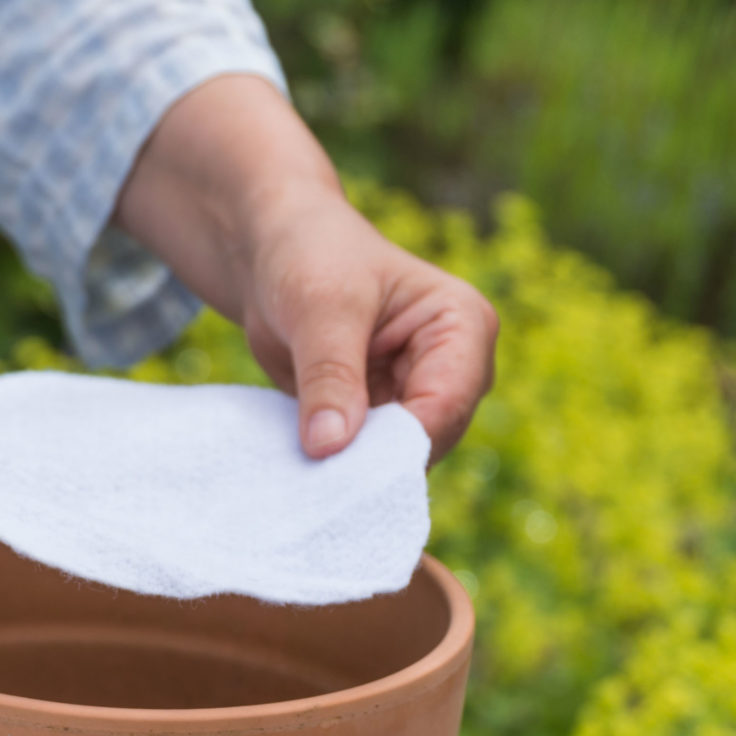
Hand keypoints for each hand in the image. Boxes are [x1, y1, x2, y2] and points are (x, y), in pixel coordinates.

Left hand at [238, 189, 497, 462]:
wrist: (273, 253)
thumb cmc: (309, 256)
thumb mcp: (319, 307)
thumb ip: (329, 375)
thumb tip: (328, 447)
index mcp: (462, 324)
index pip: (446, 401)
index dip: (398, 442)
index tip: (342, 467)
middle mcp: (455, 366)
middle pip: (430, 438)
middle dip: (377, 462)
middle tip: (321, 482)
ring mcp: (419, 395)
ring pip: (400, 458)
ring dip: (356, 470)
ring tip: (309, 478)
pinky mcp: (383, 416)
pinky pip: (369, 458)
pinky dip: (340, 467)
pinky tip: (306, 473)